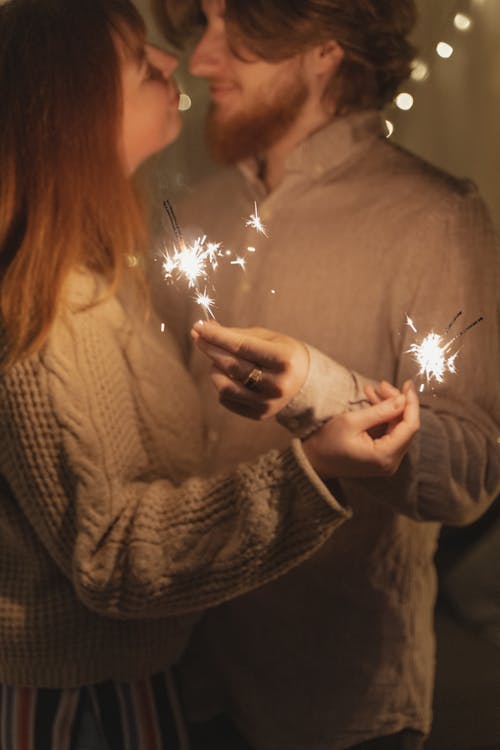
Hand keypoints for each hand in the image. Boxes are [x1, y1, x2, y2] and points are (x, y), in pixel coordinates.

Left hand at [191, 320, 308, 419]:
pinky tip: (228, 375)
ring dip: (214, 369)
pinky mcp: (259, 414)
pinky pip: (227, 399)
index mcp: (284, 359)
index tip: (199, 327)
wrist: (306, 382)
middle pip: (231, 366)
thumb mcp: (268, 338)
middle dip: (210, 348)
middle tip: (198, 336)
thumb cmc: (282, 353)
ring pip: (225, 386)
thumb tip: (205, 329)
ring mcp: (268, 403)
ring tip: (218, 360)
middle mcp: (277, 384)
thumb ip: (237, 334)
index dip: (217, 336)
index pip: (241, 346)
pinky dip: (221, 384)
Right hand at [302, 380, 419, 478]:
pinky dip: (383, 417)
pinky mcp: (382, 457)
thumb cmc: (328, 443)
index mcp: (384, 456)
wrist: (314, 461)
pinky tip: (373, 401)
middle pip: (405, 427)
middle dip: (396, 403)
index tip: (407, 384)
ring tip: (374, 390)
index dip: (411, 403)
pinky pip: (389, 433)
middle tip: (382, 385)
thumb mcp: (352, 421)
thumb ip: (381, 411)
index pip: (410, 427)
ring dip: (389, 408)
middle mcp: (390, 462)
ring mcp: (387, 461)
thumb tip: (403, 400)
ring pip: (398, 428)